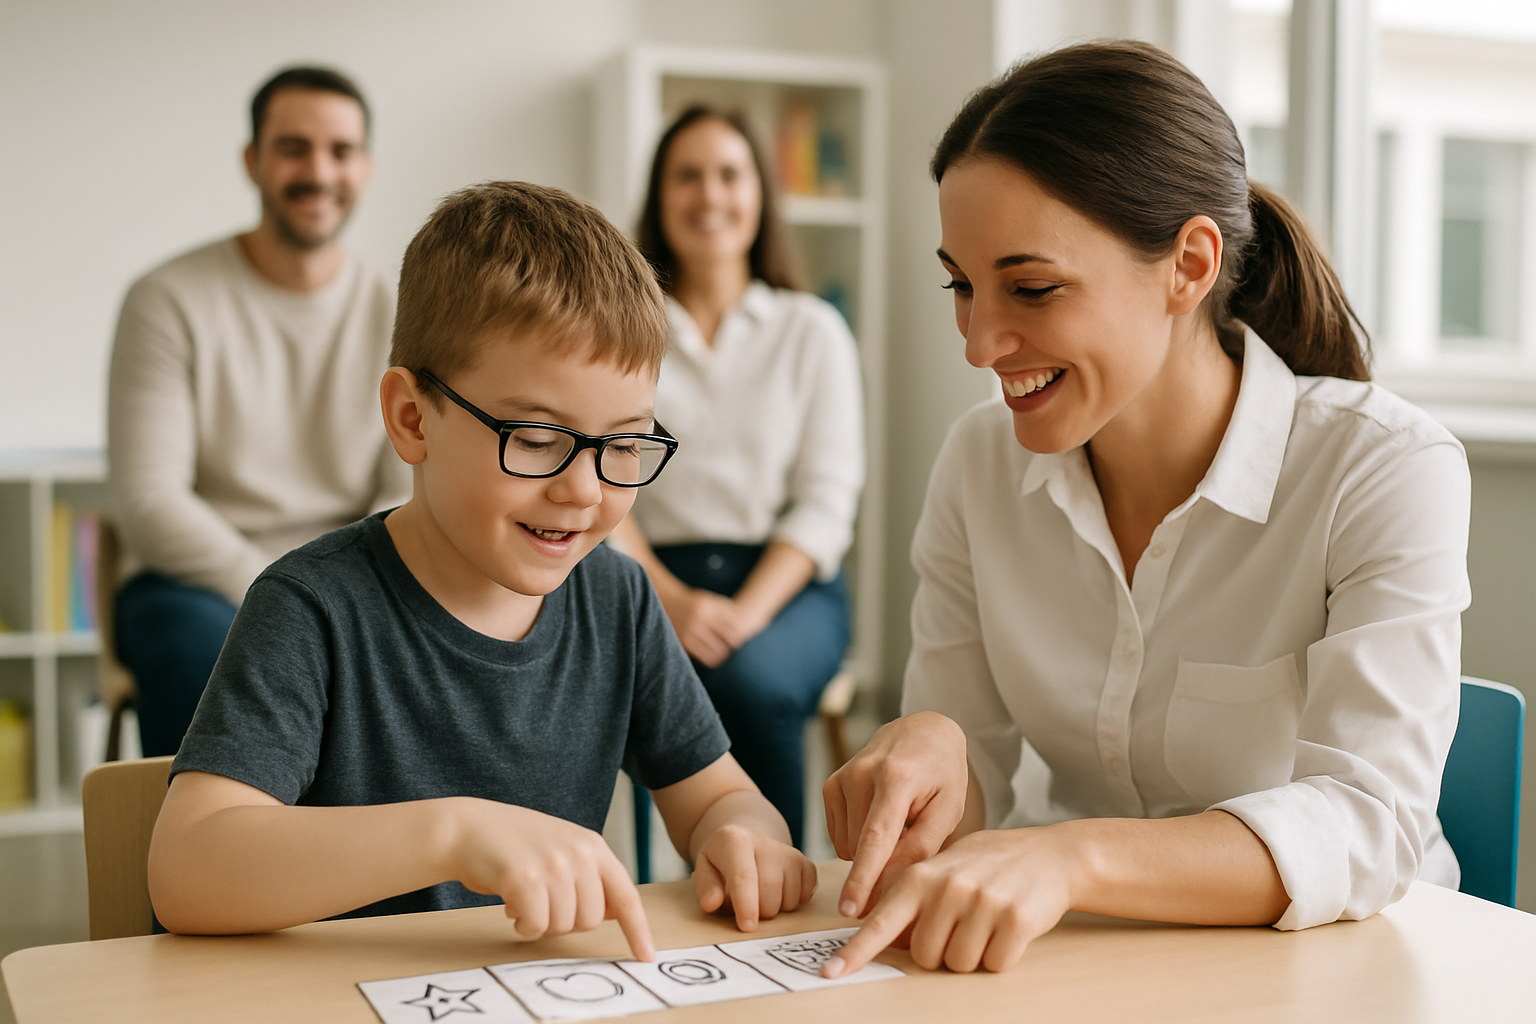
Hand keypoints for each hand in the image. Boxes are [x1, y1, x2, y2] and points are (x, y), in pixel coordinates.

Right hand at [445, 798, 654, 960]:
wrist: (468, 827)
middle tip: (542, 903)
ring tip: (524, 899)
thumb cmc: (516, 845)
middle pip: (591, 921)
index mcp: (593, 846)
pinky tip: (510, 905)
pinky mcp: (525, 877)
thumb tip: (617, 912)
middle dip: (565, 922)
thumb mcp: (563, 849)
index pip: (626, 895)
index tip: (646, 956)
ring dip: (540, 923)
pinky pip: (535, 926)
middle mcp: (579, 853)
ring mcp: (553, 864)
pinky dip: (522, 925)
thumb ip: (591, 876)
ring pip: (562, 926)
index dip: (638, 929)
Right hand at [662, 586, 768, 667]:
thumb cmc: (694, 602)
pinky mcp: (682, 642)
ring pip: (717, 654)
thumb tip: (757, 622)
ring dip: (723, 656)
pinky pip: (703, 658)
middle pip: (729, 641)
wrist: (664, 601)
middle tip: (733, 648)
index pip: (735, 627)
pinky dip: (711, 660)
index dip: (742, 637)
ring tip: (723, 654)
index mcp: (709, 606)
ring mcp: (689, 631)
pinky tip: (712, 657)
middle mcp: (700, 618)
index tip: (741, 639)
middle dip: (734, 647)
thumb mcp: (711, 600)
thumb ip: (729, 610)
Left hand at [693, 823, 817, 931]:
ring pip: (791, 896)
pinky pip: (807, 894)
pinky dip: (795, 902)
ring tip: (761, 897)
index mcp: (734, 840)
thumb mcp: (704, 871)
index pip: (744, 875)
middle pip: (770, 890)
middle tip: (747, 908)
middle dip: (760, 911)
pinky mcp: (804, 861)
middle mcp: (764, 841)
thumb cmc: (721, 864)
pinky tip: (780, 892)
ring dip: (776, 909)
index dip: (746, 904)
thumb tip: (712, 903)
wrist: (744, 843)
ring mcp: (787, 851)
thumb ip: (705, 888)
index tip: (747, 927)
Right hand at [823, 712, 968, 917]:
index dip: (862, 879)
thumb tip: (887, 889)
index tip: (850, 911)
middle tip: (912, 833)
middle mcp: (861, 774)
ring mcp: (841, 777)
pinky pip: (839, 836)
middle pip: (861, 848)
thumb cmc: (941, 775)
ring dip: (871, 849)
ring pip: (848, 847)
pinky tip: (878, 816)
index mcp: (896, 779)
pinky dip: (859, 838)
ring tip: (897, 819)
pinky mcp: (830, 785)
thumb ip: (918, 850)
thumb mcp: (947, 811)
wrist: (921, 732)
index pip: (875, 839)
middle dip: (883, 862)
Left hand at [825, 827, 1074, 976]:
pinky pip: (995, 964)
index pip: (882, 922)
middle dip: (943, 951)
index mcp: (922, 876)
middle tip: (964, 923)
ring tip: (987, 922)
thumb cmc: (988, 866)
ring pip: (959, 964)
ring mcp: (981, 902)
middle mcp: (947, 887)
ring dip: (973, 954)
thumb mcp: (943, 869)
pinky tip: (1009, 928)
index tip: (830, 973)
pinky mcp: (1014, 919)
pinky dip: (1001, 956)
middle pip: (926, 957)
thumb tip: (891, 939)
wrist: (1048, 855)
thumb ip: (913, 899)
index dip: (856, 952)